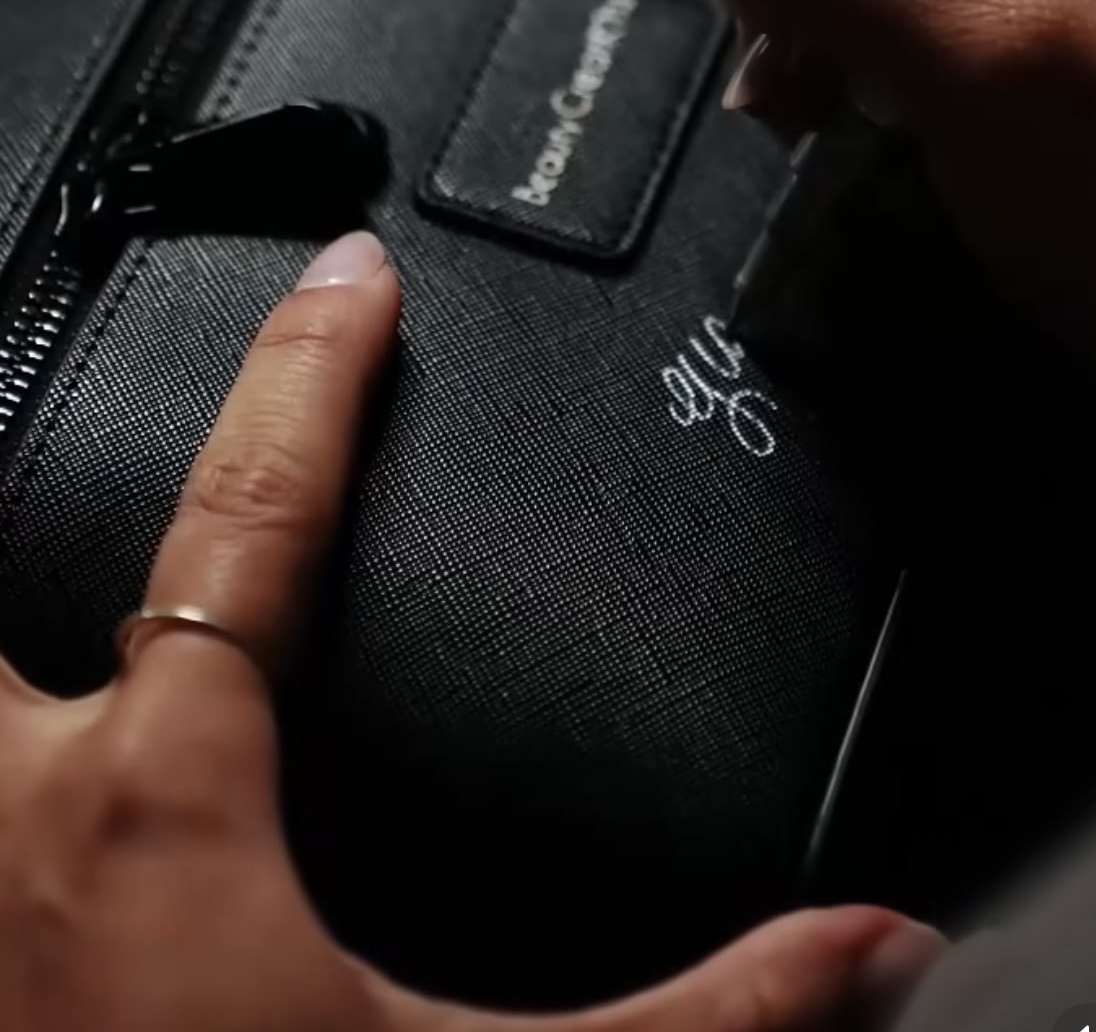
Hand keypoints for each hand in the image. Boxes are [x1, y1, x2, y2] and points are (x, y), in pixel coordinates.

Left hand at [0, 229, 941, 1030]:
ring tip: (39, 500)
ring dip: (9, 603)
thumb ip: (693, 1016)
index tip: (346, 275)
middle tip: (69, 357)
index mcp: (160, 802)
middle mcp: (4, 807)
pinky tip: (29, 735)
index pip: (256, 510)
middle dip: (32, 445)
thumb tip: (871, 949)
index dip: (316, 375)